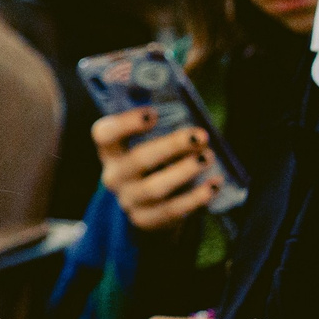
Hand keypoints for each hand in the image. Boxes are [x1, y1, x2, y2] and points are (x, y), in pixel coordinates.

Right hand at [92, 108, 219, 230]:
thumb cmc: (156, 162)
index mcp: (111, 150)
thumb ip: (166, 123)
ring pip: (155, 187)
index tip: (153, 114)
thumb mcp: (152, 142)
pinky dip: (195, 198)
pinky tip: (214, 185)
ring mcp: (128, 200)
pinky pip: (171, 211)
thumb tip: (193, 98)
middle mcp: (114, 175)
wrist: (149, 205)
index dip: (126, 123)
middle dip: (171, 146)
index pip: (105, 134)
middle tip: (200, 135)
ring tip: (208, 157)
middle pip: (138, 159)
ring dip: (184, 171)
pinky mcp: (145, 220)